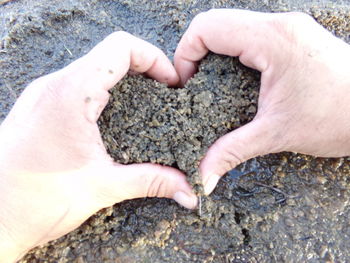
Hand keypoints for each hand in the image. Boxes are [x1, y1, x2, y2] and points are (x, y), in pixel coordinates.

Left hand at [0, 32, 196, 261]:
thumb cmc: (35, 202)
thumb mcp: (101, 188)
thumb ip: (151, 182)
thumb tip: (188, 191)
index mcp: (70, 94)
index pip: (120, 48)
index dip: (154, 58)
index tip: (171, 84)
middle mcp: (54, 86)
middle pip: (110, 55)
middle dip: (144, 71)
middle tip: (165, 96)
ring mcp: (44, 95)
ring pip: (94, 67)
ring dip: (125, 81)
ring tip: (146, 105)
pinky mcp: (41, 107)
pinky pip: (79, 84)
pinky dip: (105, 92)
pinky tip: (117, 118)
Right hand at [174, 9, 349, 194]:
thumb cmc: (340, 117)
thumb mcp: (277, 134)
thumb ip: (231, 152)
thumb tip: (203, 176)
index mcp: (272, 40)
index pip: (207, 28)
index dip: (185, 54)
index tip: (185, 84)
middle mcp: (279, 25)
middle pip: (215, 22)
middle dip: (195, 53)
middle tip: (194, 85)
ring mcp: (287, 28)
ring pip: (231, 25)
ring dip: (213, 52)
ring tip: (210, 83)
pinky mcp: (292, 37)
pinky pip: (248, 34)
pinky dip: (232, 53)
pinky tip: (234, 79)